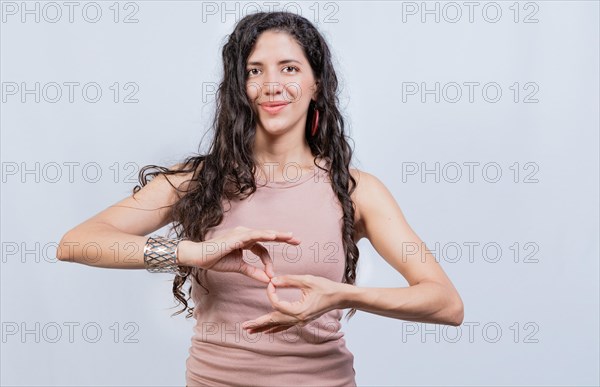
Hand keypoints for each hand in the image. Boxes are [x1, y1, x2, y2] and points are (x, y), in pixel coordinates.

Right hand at [180, 226, 300, 282]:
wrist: (199, 257)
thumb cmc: (216, 260)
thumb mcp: (239, 267)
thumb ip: (253, 272)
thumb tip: (268, 280)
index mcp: (245, 241)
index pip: (262, 249)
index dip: (269, 262)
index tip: (272, 275)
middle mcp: (245, 234)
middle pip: (267, 236)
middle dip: (283, 238)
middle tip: (298, 240)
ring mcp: (241, 233)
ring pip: (263, 233)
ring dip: (277, 235)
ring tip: (290, 237)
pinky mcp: (237, 236)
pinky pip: (254, 235)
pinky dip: (264, 235)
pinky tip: (274, 236)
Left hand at [241, 274, 342, 333]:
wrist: (340, 297)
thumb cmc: (325, 287)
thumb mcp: (306, 280)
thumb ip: (288, 280)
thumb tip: (272, 280)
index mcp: (299, 310)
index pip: (277, 304)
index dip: (271, 293)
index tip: (271, 282)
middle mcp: (298, 319)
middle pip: (274, 322)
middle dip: (258, 324)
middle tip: (244, 327)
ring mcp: (300, 321)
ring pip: (278, 326)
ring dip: (264, 328)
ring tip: (250, 330)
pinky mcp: (302, 319)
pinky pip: (285, 326)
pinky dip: (275, 328)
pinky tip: (268, 330)